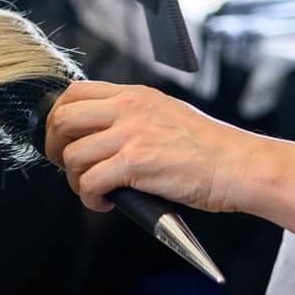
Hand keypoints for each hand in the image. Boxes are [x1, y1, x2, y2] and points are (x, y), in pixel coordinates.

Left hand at [43, 80, 257, 213]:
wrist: (239, 165)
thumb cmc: (211, 148)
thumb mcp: (168, 114)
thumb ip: (135, 118)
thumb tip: (104, 135)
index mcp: (135, 95)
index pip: (76, 92)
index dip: (59, 117)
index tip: (62, 138)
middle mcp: (129, 108)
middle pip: (63, 118)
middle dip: (54, 146)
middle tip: (66, 166)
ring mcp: (131, 134)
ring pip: (73, 155)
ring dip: (75, 179)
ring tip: (93, 190)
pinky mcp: (136, 163)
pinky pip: (91, 181)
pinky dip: (90, 197)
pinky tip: (106, 202)